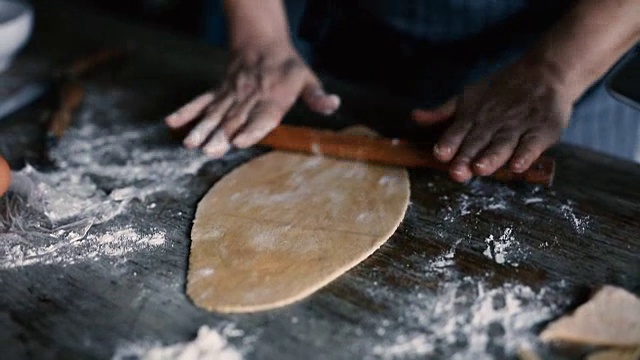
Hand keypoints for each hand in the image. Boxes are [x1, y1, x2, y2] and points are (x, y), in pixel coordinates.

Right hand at [165, 42, 340, 156]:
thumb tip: (334, 105)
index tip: (238, 142)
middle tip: (208, 151)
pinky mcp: (218, 91)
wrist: (261, 41)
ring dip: (202, 128)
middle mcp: (249, 97)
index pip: (262, 115)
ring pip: (215, 113)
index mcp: (273, 97)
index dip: (250, 129)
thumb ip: (317, 96)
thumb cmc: (288, 67)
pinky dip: (187, 111)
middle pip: (234, 118)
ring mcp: (231, 94)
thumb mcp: (307, 79)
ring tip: (190, 143)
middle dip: (220, 136)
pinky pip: (201, 101)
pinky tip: (172, 123)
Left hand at [412, 60, 572, 182]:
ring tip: (481, 168)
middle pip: (478, 143)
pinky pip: (533, 144)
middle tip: (457, 172)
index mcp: (473, 118)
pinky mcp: (542, 130)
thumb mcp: (467, 98)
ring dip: (492, 157)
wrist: (544, 72)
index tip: (440, 154)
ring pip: (502, 145)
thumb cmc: (500, 91)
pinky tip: (518, 165)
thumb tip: (414, 117)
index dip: (449, 144)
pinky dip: (526, 155)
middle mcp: (493, 124)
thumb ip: (442, 113)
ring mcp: (518, 127)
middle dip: (466, 158)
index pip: (458, 133)